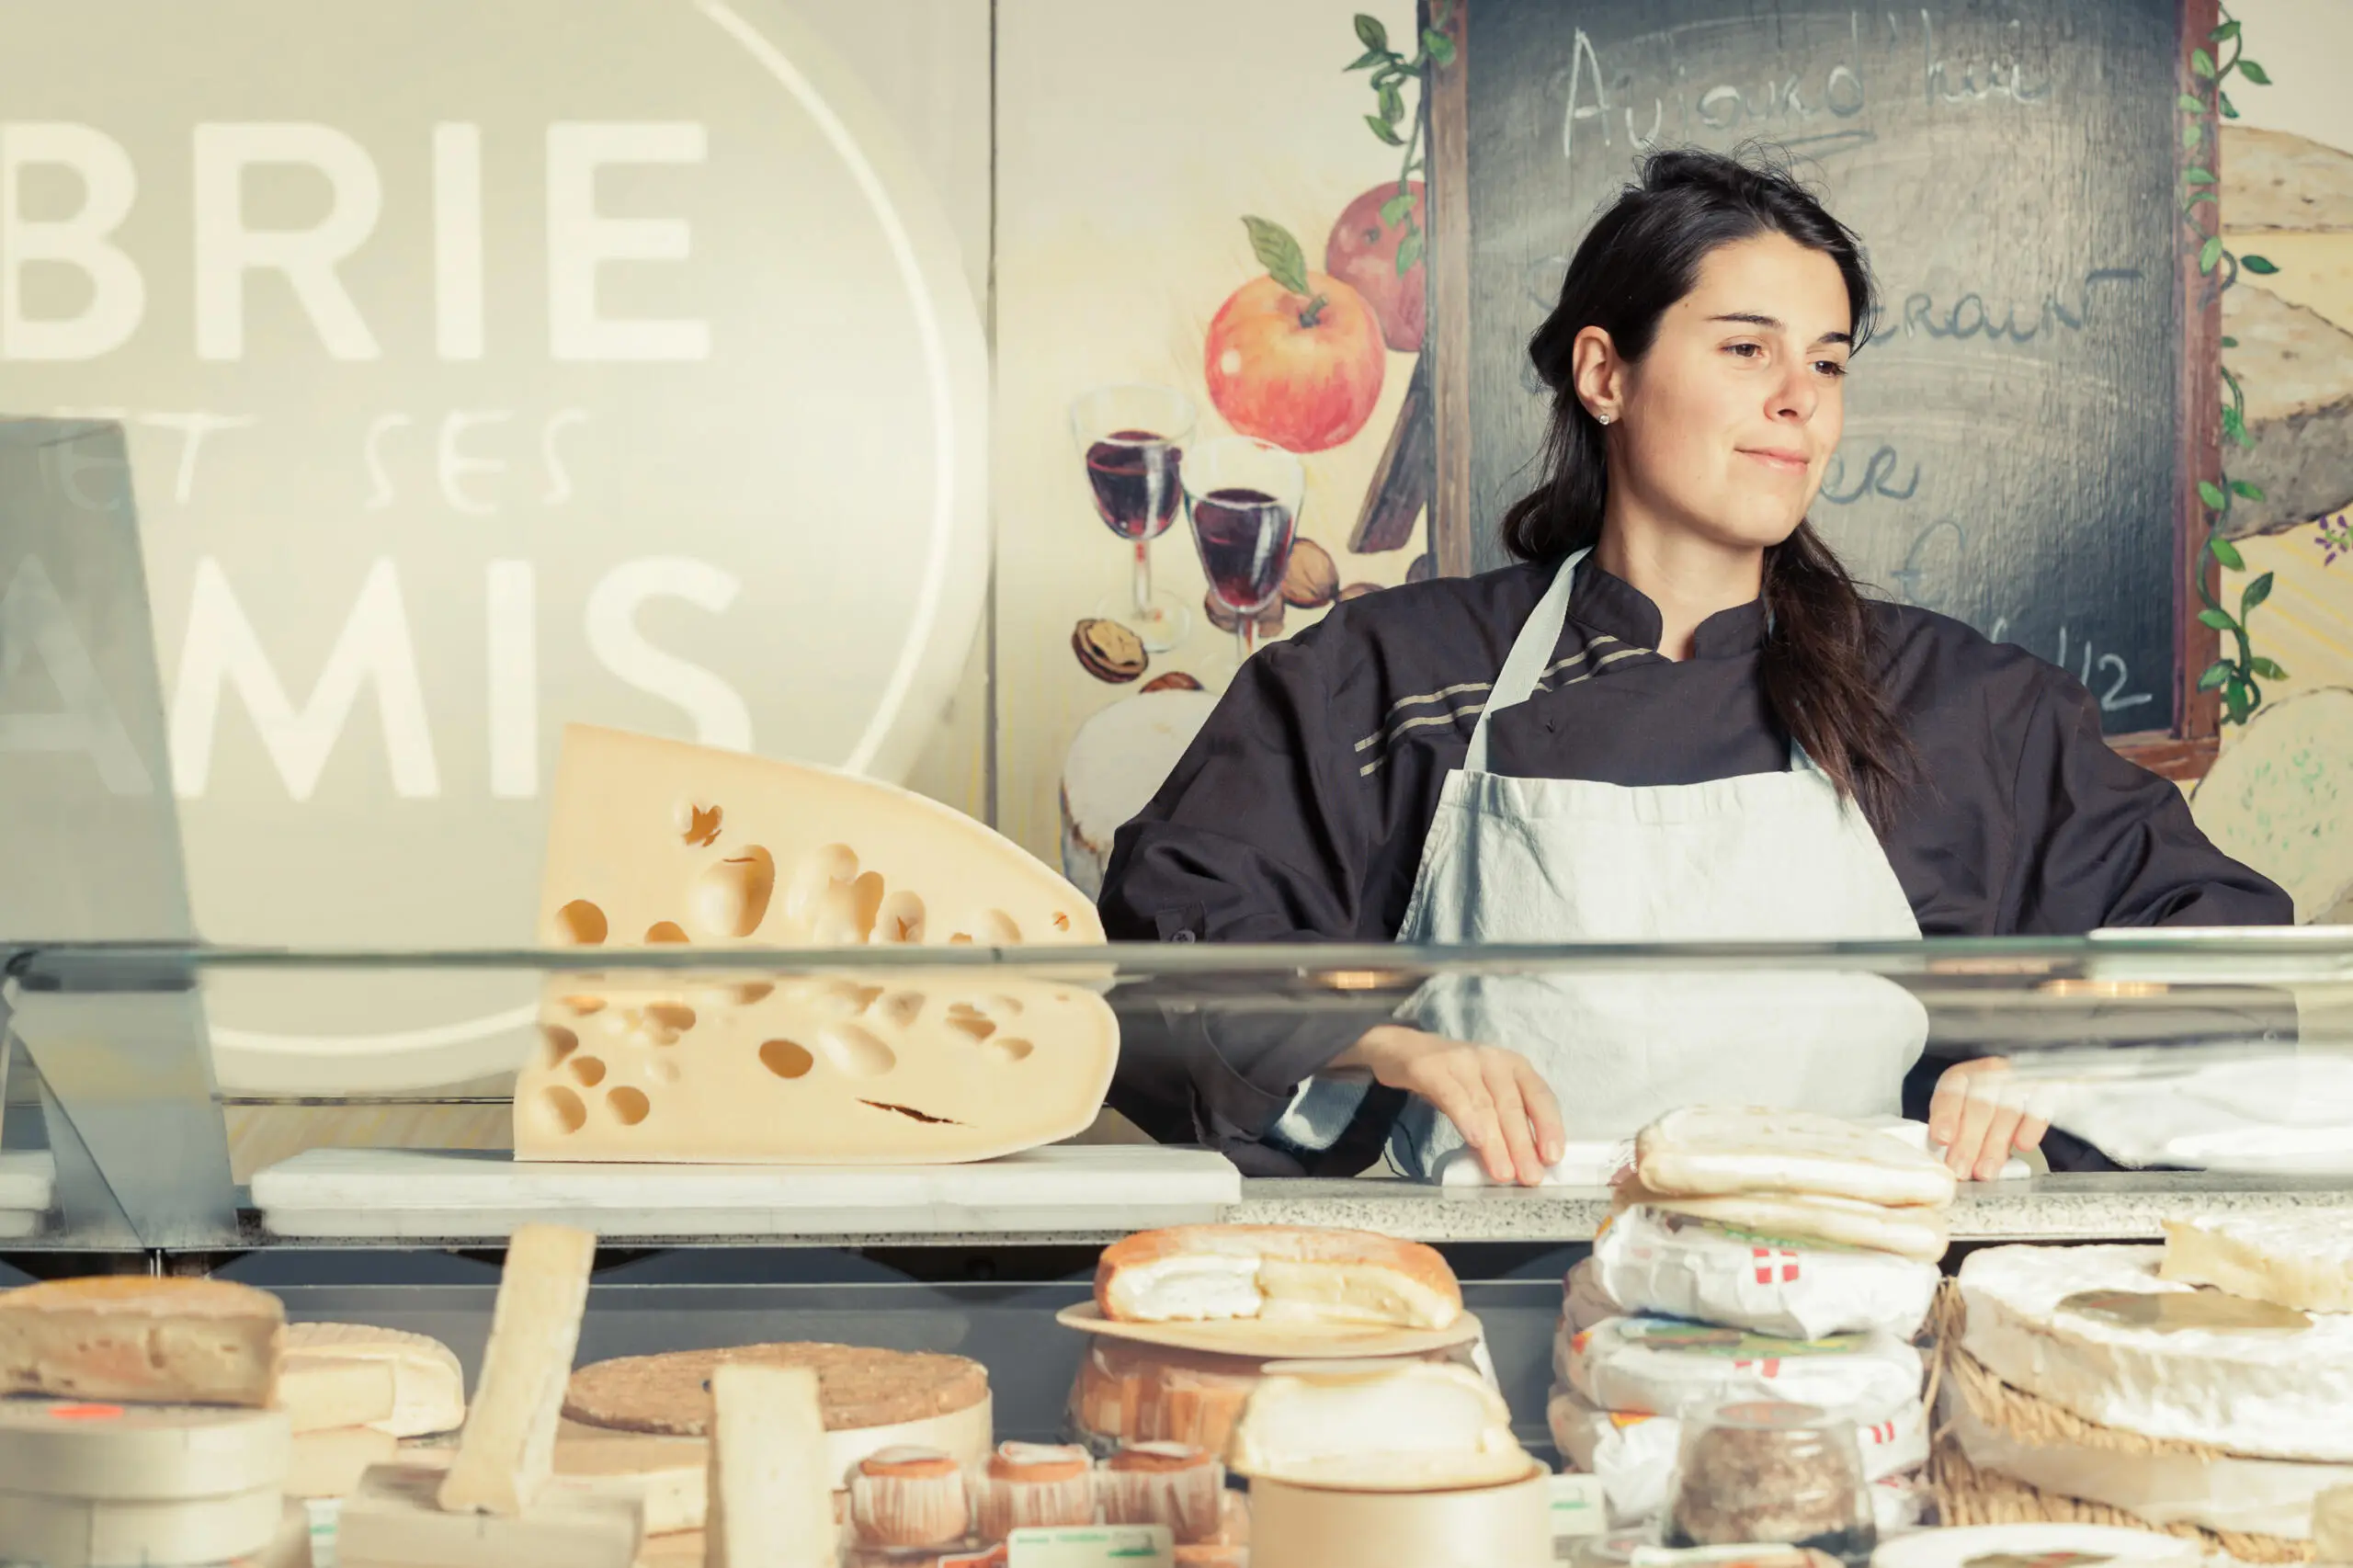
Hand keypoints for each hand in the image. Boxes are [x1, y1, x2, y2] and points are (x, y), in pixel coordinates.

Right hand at [1331, 1025, 1565, 1185]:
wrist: (1401, 1049)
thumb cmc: (1453, 1078)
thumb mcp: (1485, 1091)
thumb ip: (1503, 1120)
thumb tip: (1524, 1163)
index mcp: (1512, 1066)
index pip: (1539, 1095)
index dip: (1548, 1126)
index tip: (1552, 1158)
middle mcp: (1491, 1059)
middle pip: (1512, 1105)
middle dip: (1523, 1144)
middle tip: (1529, 1177)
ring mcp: (1461, 1061)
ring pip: (1484, 1105)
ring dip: (1496, 1142)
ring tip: (1503, 1173)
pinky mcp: (1431, 1067)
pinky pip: (1453, 1096)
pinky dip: (1467, 1119)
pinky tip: (1475, 1141)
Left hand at [1928, 1057, 2047, 1180]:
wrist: (2014, 1089)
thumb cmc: (1979, 1107)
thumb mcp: (1959, 1113)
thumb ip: (1952, 1132)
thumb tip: (1946, 1159)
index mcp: (1960, 1078)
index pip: (1950, 1095)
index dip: (1945, 1117)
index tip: (1941, 1139)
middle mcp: (1988, 1074)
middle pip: (1978, 1108)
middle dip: (1968, 1142)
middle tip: (1961, 1169)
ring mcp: (2017, 1081)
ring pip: (2006, 1113)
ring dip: (1995, 1145)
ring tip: (1985, 1171)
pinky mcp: (2042, 1091)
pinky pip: (2037, 1110)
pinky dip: (2030, 1128)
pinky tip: (2023, 1145)